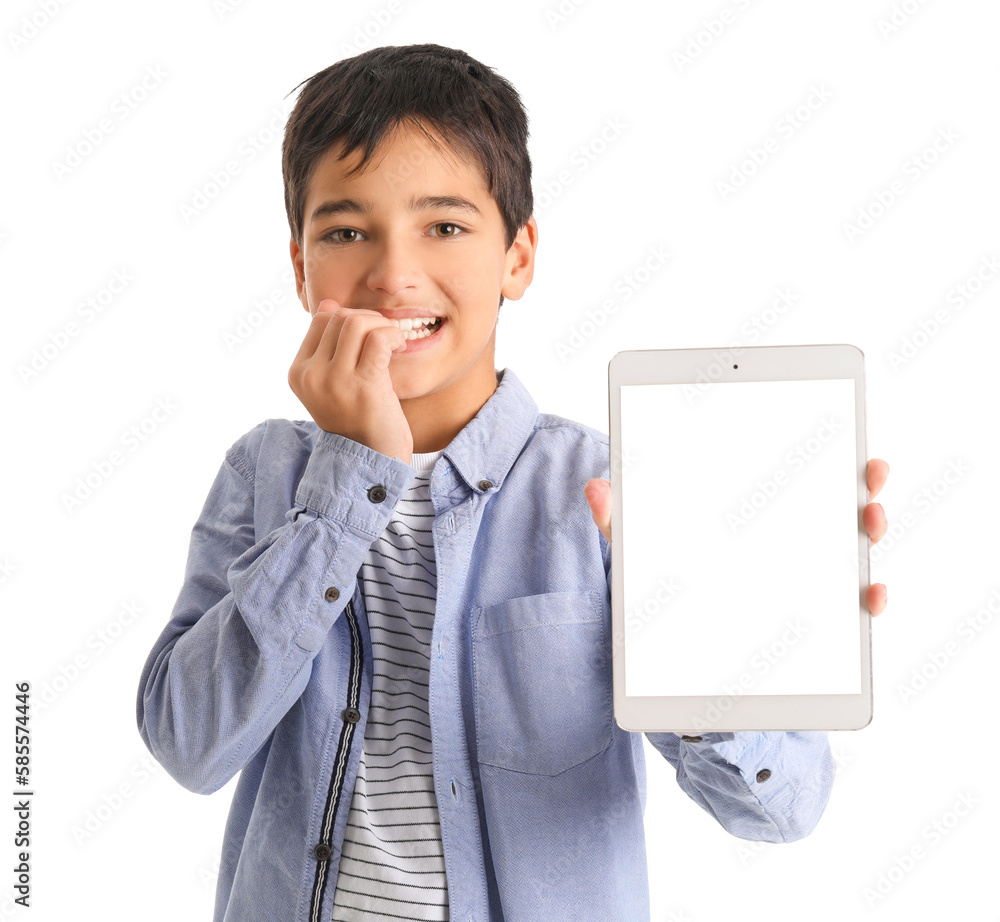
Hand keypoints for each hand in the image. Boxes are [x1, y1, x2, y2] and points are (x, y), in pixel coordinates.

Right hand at [288, 299, 413, 463]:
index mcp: (298, 372)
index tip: (369, 334)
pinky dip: (393, 335)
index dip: (350, 318)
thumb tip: (329, 305)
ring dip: (383, 326)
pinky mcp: (364, 386)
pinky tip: (400, 347)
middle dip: (369, 319)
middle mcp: (311, 375)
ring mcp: (335, 381)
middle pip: (341, 318)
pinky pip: (379, 339)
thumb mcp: (333, 383)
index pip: (322, 320)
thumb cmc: (357, 419)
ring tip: (394, 342)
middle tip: (386, 336)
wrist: (371, 459)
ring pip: (358, 323)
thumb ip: (328, 348)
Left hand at [584, 458, 889, 616]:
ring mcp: (804, 580)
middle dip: (858, 484)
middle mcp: (785, 542)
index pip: (788, 473)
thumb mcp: (640, 555)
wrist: (678, 661)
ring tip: (869, 521)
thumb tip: (595, 487)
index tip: (827, 432)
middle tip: (866, 473)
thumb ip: (622, 523)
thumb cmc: (665, 594)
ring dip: (868, 531)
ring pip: (850, 549)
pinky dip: (866, 599)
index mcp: (748, 516)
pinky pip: (850, 610)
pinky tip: (868, 593)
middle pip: (833, 504)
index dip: (819, 451)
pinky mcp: (815, 624)